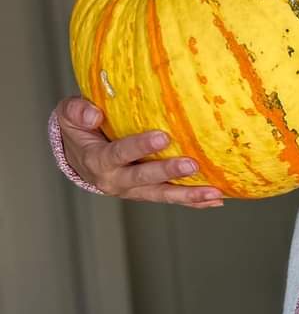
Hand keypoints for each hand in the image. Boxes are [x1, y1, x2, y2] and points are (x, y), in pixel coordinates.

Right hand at [54, 96, 224, 206]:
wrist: (79, 156)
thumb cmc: (79, 129)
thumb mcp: (68, 115)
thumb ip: (77, 111)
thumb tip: (93, 114)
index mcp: (98, 160)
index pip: (119, 153)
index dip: (139, 146)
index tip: (162, 137)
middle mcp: (116, 180)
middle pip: (144, 179)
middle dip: (168, 172)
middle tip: (192, 164)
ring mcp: (133, 190)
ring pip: (162, 195)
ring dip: (188, 195)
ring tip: (213, 192)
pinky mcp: (147, 193)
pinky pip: (171, 198)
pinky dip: (193, 202)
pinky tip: (215, 199)